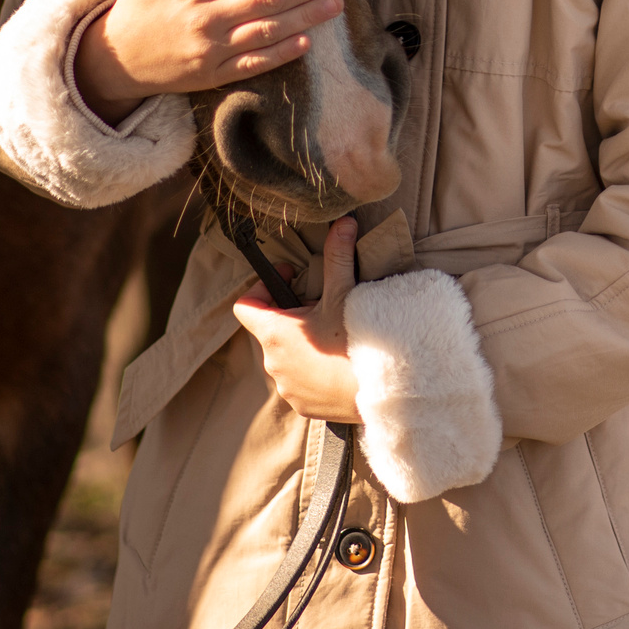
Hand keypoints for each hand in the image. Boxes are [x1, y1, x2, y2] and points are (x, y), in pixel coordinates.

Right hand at [75, 0, 348, 122]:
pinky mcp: (213, 76)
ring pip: (267, 31)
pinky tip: (306, 41)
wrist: (113, 61)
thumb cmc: (136, 7)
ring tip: (335, 4)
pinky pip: (254, 64)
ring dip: (306, 17)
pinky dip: (281, 53)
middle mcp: (204, 19)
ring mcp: (211, 50)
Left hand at [233, 218, 362, 422]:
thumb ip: (338, 257)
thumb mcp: (345, 295)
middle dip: (292, 315)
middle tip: (322, 306)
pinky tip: (338, 364)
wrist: (383, 392)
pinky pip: (299, 382)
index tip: (291, 279)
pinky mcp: (302, 406)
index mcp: (275, 333)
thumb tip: (343, 222)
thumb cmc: (357, 342)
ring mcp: (286, 387)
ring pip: (286, 357)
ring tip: (333, 336)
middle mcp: (272, 363)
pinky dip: (312, 371)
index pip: (245, 306)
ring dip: (302, 345)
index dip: (263, 287)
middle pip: (271, 329)